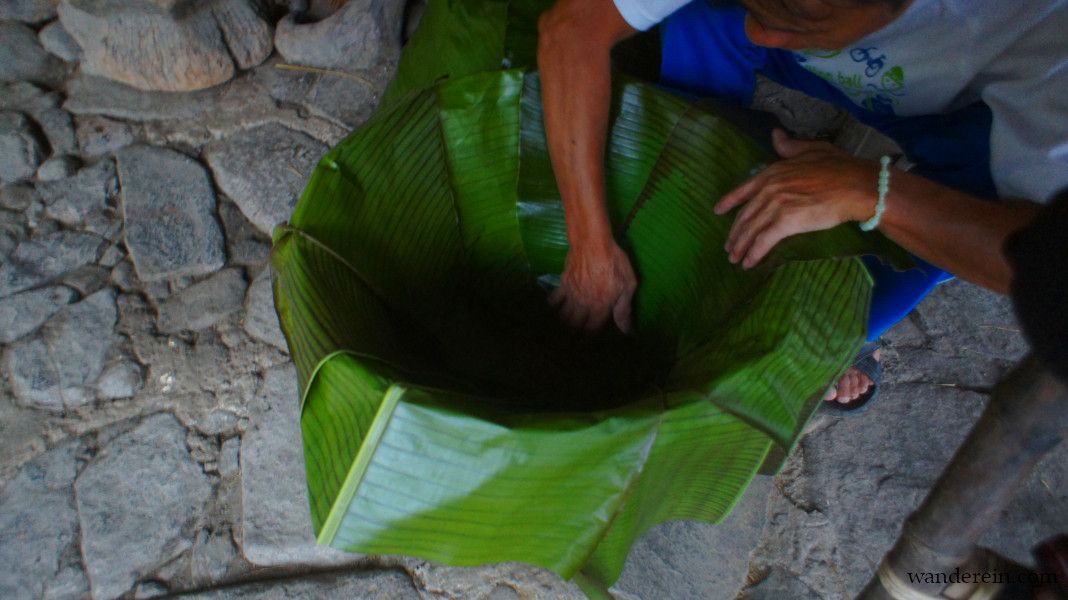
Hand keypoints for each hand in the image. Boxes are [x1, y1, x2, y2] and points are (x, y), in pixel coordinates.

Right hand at [549, 241, 636, 333]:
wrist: (593, 242)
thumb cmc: (614, 262)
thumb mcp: (627, 284)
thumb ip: (624, 308)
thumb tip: (626, 330)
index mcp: (601, 306)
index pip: (592, 330)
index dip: (589, 339)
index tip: (590, 341)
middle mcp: (584, 304)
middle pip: (575, 326)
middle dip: (575, 334)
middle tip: (576, 338)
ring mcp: (571, 295)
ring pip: (563, 316)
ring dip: (564, 323)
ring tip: (566, 327)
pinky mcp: (563, 284)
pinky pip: (554, 300)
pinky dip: (552, 307)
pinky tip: (554, 310)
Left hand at [713, 128, 882, 268]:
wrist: (856, 185)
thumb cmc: (839, 167)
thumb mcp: (811, 149)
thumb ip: (789, 146)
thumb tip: (775, 135)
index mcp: (772, 172)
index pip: (743, 189)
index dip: (729, 201)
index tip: (718, 211)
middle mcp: (769, 188)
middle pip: (745, 215)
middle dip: (735, 233)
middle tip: (729, 247)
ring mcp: (776, 205)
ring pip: (751, 230)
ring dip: (741, 247)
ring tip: (735, 259)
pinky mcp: (786, 222)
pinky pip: (764, 241)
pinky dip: (754, 253)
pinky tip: (748, 263)